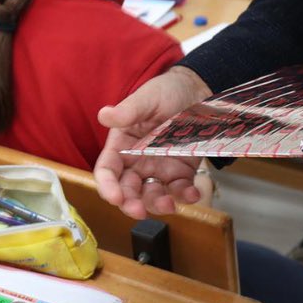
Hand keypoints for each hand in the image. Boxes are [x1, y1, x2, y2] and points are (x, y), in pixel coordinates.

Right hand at [94, 66, 212, 217]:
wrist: (198, 91)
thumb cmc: (167, 92)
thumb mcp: (147, 98)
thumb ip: (128, 111)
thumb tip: (104, 115)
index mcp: (122, 145)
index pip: (108, 170)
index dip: (107, 186)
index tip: (114, 197)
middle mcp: (137, 162)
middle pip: (127, 190)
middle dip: (130, 204)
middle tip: (138, 211)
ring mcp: (159, 170)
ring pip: (152, 196)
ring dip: (157, 205)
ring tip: (169, 205)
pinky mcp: (181, 173)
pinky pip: (180, 190)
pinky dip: (185, 196)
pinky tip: (192, 193)